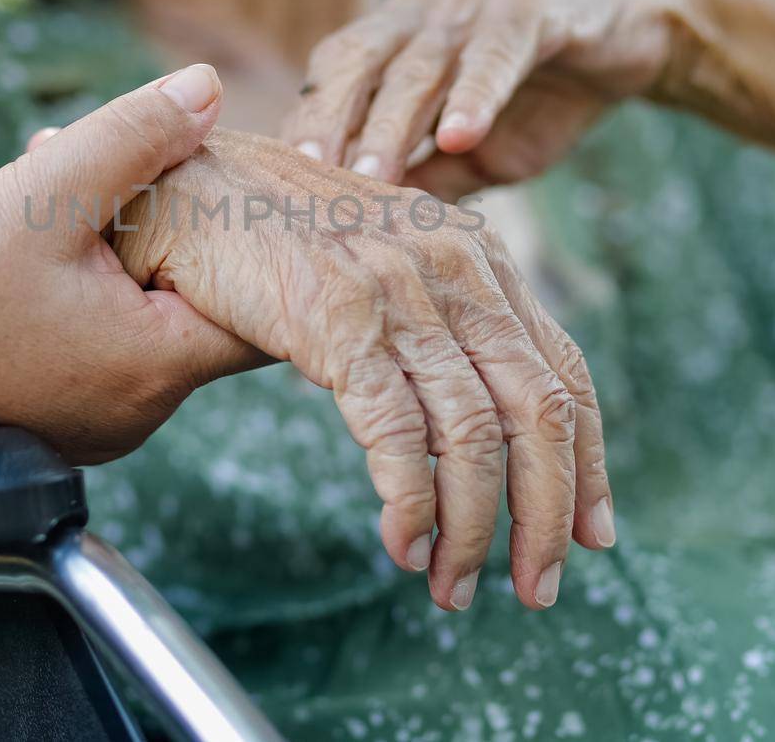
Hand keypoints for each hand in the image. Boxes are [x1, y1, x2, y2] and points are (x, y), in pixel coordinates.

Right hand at [0, 65, 263, 473]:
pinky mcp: (50, 408)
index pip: (264, 306)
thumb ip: (135, 137)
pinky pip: (101, 332)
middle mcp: (138, 410)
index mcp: (156, 368)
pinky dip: (90, 275)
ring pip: (146, 310)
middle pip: (204, 302)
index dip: (264, 234)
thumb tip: (210, 88)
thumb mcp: (42, 194)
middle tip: (156, 155)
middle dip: (184, 220)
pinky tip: (42, 225)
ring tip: (73, 177)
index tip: (251, 173)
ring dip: (126, 240)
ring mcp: (93, 417)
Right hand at [109, 131, 613, 611]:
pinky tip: (401, 545)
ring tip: (454, 588)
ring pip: (475, 437)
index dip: (589, 463)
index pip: (566, 372)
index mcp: (475, 255)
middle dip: (549, 515)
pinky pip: (399, 438)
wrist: (182, 186)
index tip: (592, 533)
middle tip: (537, 588)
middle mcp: (455, 267)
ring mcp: (399, 291)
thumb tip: (470, 423)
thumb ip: (433, 322)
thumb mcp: (380, 263)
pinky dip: (410, 507)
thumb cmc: (271, 234)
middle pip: (541, 412)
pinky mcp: (340, 319)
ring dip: (473, 531)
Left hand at [283, 0, 712, 199]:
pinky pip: (496, 54)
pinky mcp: (530, 10)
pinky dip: (476, 94)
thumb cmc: (532, 95)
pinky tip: (461, 135)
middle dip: (326, 124)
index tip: (271, 191)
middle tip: (302, 184)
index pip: (327, 83)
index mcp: (387, 43)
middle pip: (353, 65)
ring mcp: (470, 8)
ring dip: (391, 124)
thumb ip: (420, 183)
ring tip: (370, 179)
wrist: (628, 32)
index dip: (302, 131)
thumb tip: (363, 241)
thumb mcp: (470, 153)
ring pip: (418, 65)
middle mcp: (415, 17)